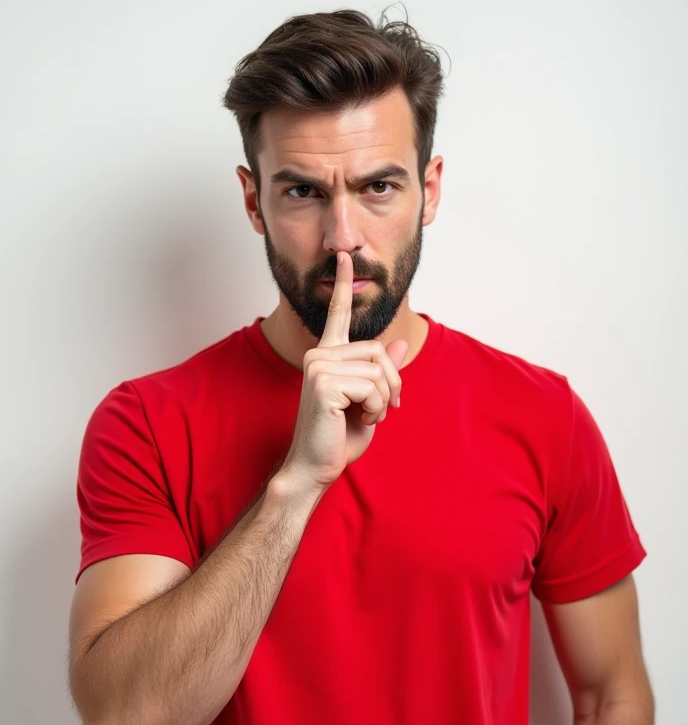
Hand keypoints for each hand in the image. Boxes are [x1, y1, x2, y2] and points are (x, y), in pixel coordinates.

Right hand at [281, 250, 407, 490]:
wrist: (316, 467)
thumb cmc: (337, 438)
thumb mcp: (369, 401)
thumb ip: (382, 372)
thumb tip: (399, 344)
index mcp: (327, 356)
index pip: (337, 314)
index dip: (343, 285)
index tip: (346, 258)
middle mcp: (319, 355)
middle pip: (380, 351)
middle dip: (393, 383)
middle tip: (384, 408)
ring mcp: (318, 366)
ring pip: (379, 370)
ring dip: (384, 400)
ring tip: (367, 416)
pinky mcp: (323, 382)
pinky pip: (372, 386)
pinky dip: (376, 407)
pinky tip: (359, 419)